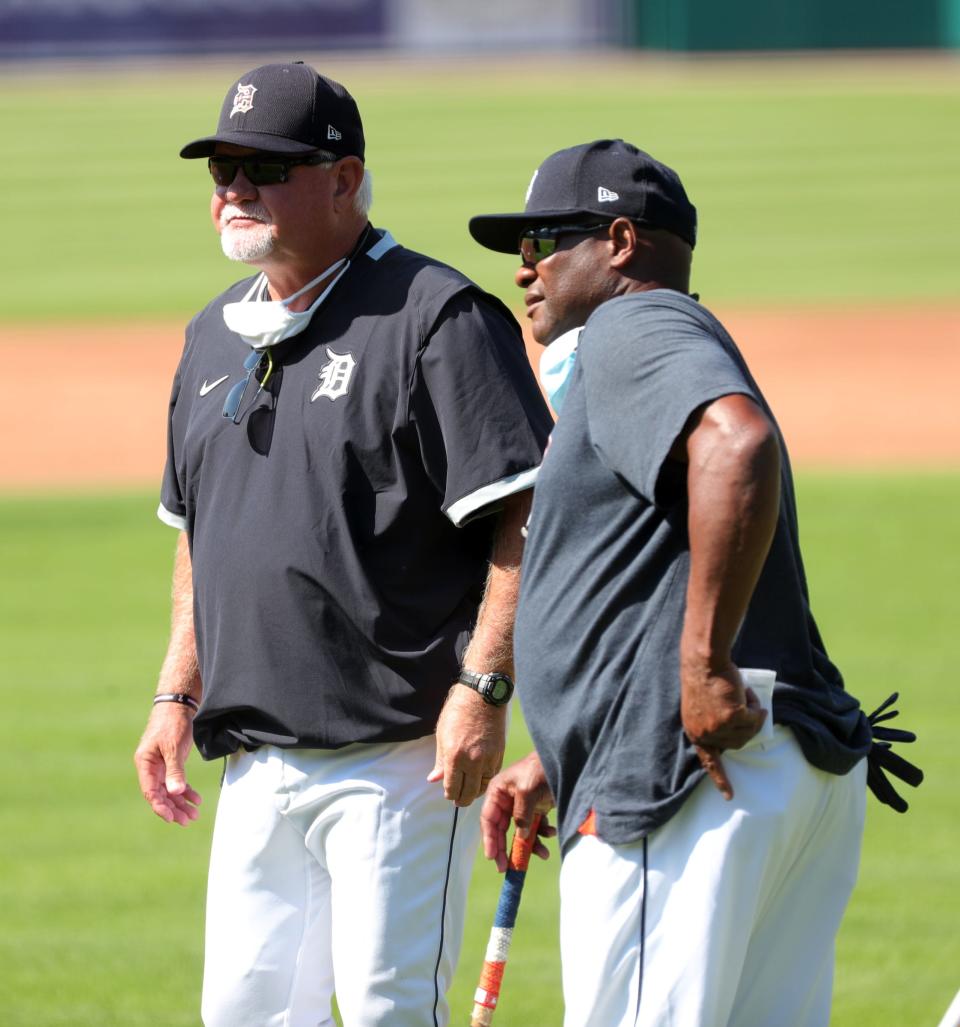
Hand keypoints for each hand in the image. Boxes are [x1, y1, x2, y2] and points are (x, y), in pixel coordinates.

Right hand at [133, 702, 201, 825]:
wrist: (178, 705)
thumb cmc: (172, 724)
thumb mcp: (174, 747)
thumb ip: (174, 770)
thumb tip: (175, 793)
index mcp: (145, 764)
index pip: (150, 792)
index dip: (161, 806)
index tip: (172, 818)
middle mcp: (151, 768)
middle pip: (160, 795)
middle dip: (174, 809)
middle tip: (188, 820)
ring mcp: (161, 766)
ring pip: (169, 790)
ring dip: (181, 803)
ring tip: (194, 815)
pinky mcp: (171, 763)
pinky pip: (177, 782)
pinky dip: (186, 791)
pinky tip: (196, 800)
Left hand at [427, 684, 506, 806]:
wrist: (482, 697)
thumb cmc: (458, 712)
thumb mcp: (442, 735)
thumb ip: (440, 761)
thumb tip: (434, 780)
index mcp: (455, 756)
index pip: (452, 788)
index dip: (449, 795)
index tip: (448, 795)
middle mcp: (473, 760)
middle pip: (468, 793)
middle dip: (462, 799)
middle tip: (458, 801)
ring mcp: (488, 758)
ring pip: (482, 786)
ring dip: (475, 791)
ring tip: (469, 791)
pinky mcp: (499, 753)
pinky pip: (492, 774)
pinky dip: (485, 780)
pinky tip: (479, 779)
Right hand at [480, 751, 555, 872]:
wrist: (562, 759)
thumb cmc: (540, 770)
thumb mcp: (527, 792)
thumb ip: (521, 816)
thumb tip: (521, 838)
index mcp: (497, 792)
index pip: (488, 820)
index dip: (490, 840)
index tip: (493, 858)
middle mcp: (506, 800)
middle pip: (502, 829)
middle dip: (507, 849)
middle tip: (510, 868)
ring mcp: (521, 805)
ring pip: (520, 832)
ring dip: (530, 844)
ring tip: (543, 854)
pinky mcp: (535, 807)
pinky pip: (535, 827)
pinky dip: (542, 833)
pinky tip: (551, 832)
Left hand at [681, 661, 765, 799]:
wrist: (703, 662)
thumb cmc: (703, 678)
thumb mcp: (703, 707)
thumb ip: (715, 722)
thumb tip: (740, 728)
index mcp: (695, 731)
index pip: (708, 761)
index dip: (720, 778)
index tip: (729, 796)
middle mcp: (705, 734)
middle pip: (737, 743)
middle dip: (747, 728)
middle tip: (747, 706)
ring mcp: (719, 728)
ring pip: (748, 732)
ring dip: (752, 714)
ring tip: (744, 695)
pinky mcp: (733, 717)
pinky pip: (755, 718)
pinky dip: (756, 706)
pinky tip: (748, 694)